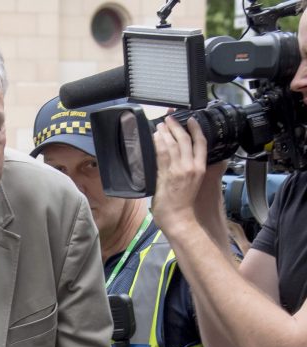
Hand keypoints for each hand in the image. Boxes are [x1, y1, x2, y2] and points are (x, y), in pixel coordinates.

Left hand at [151, 116, 207, 233]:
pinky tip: (154, 137)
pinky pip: (161, 154)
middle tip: (170, 117)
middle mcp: (191, 167)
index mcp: (200, 168)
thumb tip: (184, 159)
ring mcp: (178, 170)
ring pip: (173, 144)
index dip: (196, 129)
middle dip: (177, 126)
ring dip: (165, 132)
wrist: (179, 218)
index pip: (201, 143)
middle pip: (185, 140)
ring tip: (160, 124)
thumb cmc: (184, 204)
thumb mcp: (194, 183)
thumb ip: (191, 169)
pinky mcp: (166, 174)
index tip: (191, 119)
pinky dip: (158, 143)